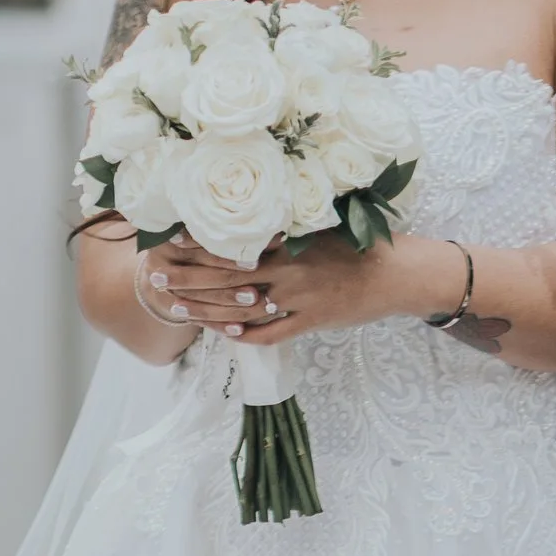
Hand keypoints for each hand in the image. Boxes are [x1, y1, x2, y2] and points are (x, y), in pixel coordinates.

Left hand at [145, 229, 441, 345]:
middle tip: (157, 277)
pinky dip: (248, 335)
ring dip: (207, 309)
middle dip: (189, 278)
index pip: (233, 244)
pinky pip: (273, 332)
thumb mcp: (324, 226)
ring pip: (242, 308)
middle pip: (227, 277)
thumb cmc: (363, 245)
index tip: (169, 241)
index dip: (199, 244)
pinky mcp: (311, 322)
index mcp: (288, 242)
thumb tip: (254, 220)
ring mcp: (299, 299)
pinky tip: (227, 334)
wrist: (399, 274)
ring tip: (178, 308)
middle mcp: (288, 270)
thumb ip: (288, 227)